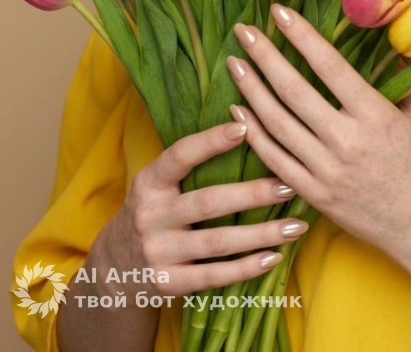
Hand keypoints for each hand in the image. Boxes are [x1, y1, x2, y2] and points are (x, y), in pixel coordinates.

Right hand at [93, 121, 308, 298]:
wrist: (114, 270)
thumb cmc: (153, 212)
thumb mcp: (156, 185)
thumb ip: (188, 164)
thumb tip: (245, 126)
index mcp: (149, 183)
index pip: (179, 156)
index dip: (210, 141)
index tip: (245, 127)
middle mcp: (150, 216)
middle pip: (208, 202)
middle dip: (253, 193)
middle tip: (290, 185)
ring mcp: (157, 252)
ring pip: (218, 242)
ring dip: (262, 234)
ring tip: (296, 225)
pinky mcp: (167, 284)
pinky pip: (213, 276)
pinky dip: (246, 267)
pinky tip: (274, 256)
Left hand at [226, 5, 410, 269]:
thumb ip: (401, 82)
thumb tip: (382, 47)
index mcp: (375, 115)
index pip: (329, 66)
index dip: (302, 36)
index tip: (279, 13)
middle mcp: (346, 141)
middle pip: (293, 91)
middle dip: (264, 56)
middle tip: (243, 31)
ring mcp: (326, 171)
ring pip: (277, 124)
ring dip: (251, 90)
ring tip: (234, 63)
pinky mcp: (314, 195)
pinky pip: (275, 160)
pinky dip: (254, 134)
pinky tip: (238, 111)